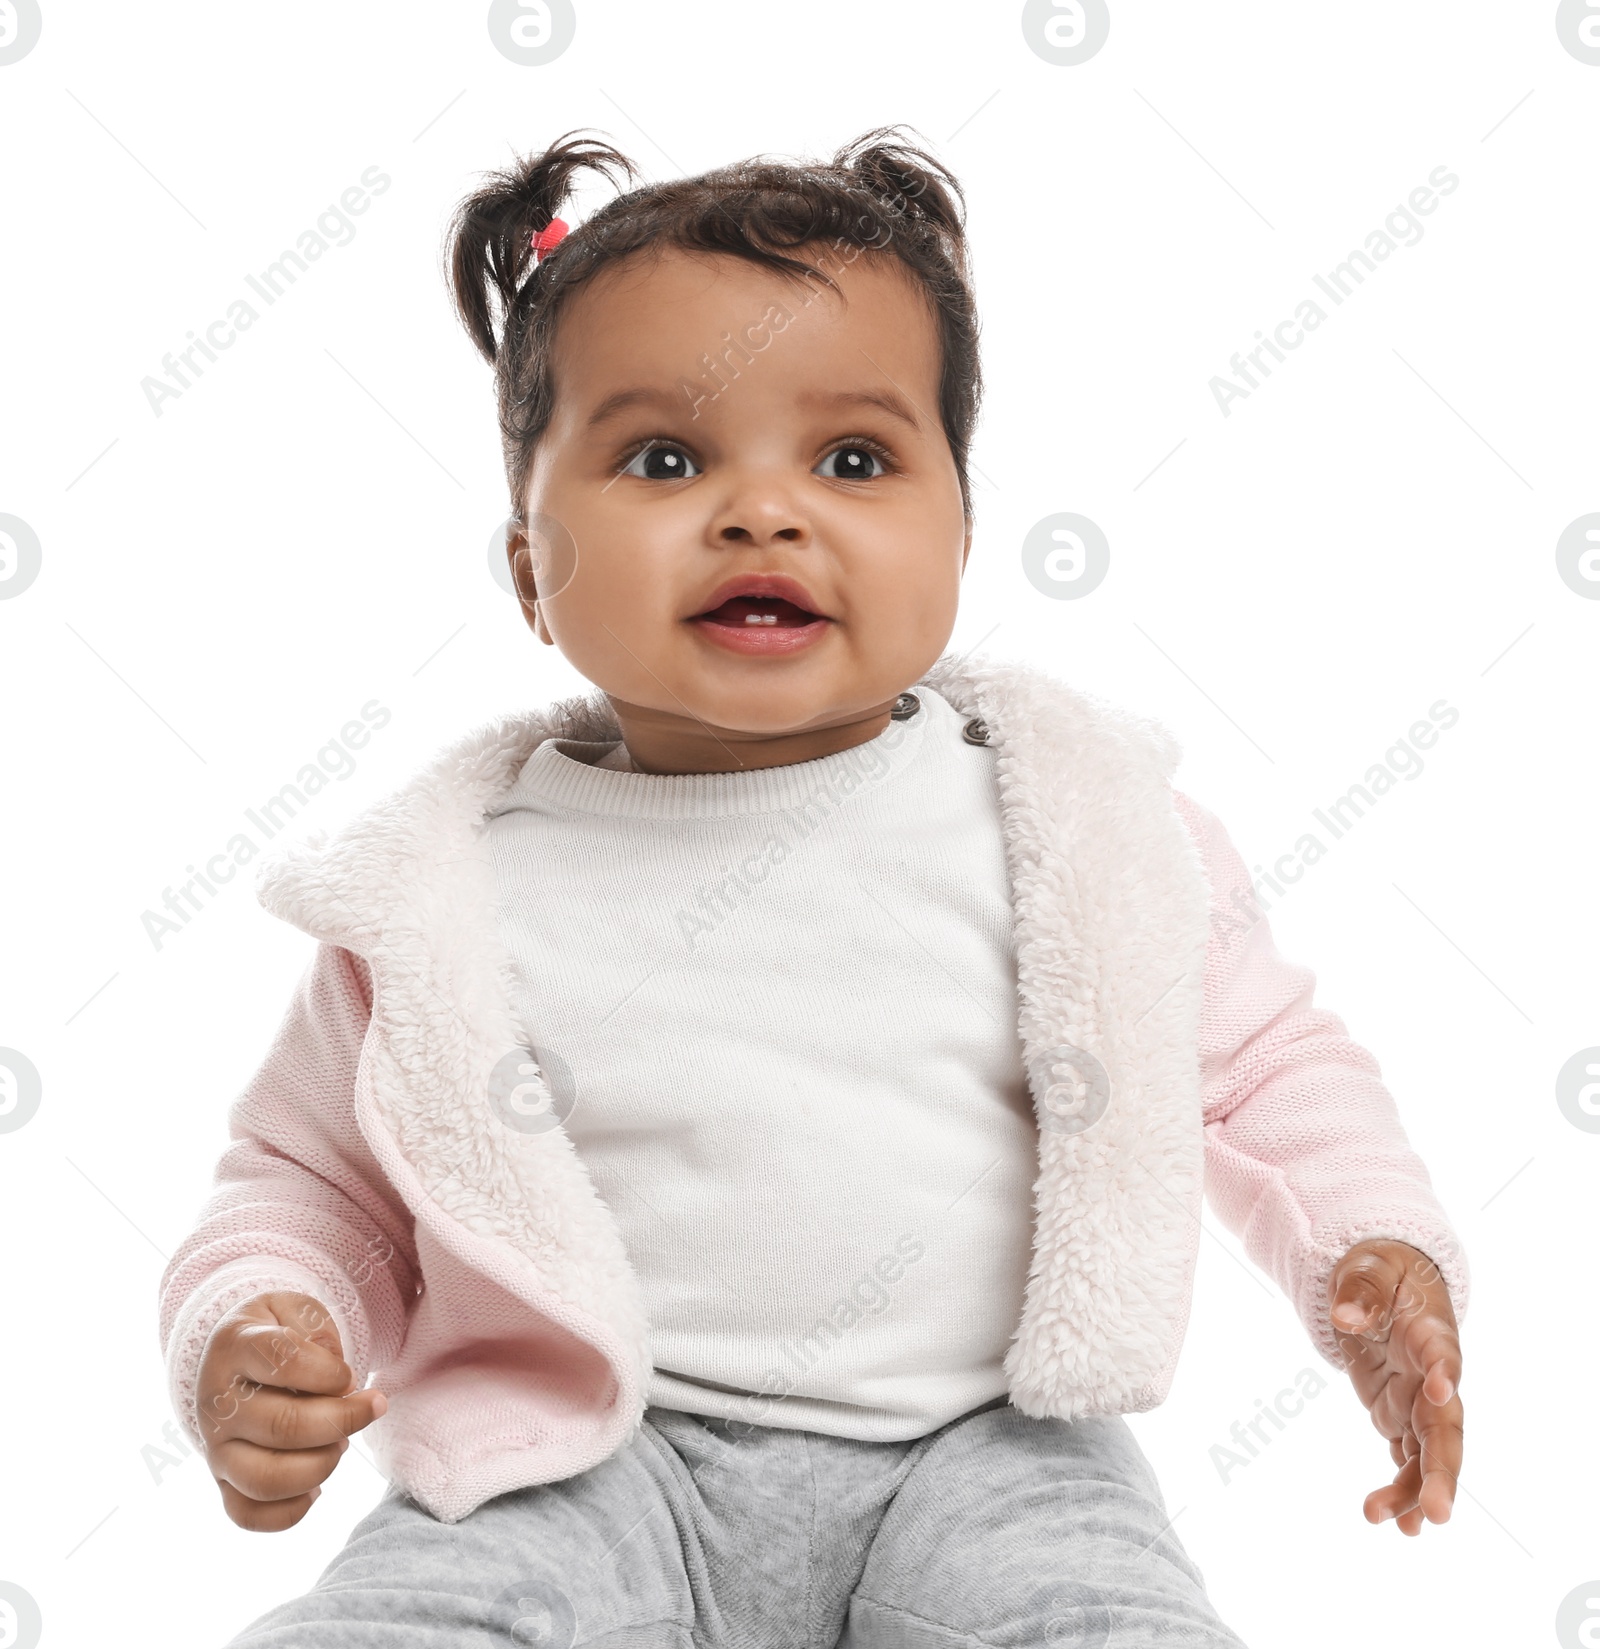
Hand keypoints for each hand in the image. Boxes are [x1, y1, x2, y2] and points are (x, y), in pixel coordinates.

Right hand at [195, 1290, 387, 1530]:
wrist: (235, 1356)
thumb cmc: (278, 1332)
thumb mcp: (298, 1310)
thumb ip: (319, 1331)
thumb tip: (338, 1382)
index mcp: (234, 1347)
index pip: (283, 1361)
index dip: (330, 1372)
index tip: (350, 1376)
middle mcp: (217, 1403)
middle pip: (283, 1426)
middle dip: (343, 1420)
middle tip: (369, 1407)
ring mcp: (216, 1448)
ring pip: (267, 1479)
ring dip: (322, 1464)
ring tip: (341, 1443)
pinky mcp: (222, 1481)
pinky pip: (248, 1515)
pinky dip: (292, 1510)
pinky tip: (316, 1484)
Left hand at [1328, 1239, 1462, 1535]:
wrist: (1388, 1282)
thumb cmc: (1381, 1270)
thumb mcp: (1367, 1267)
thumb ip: (1360, 1290)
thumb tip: (1347, 1316)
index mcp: (1430, 1331)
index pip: (1443, 1353)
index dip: (1444, 1371)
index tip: (1441, 1389)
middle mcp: (1433, 1374)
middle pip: (1445, 1426)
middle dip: (1441, 1470)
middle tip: (1437, 1513)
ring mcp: (1419, 1400)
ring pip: (1426, 1453)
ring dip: (1415, 1491)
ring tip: (1398, 1528)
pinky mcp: (1401, 1414)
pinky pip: (1406, 1457)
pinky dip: (1402, 1488)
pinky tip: (1395, 1523)